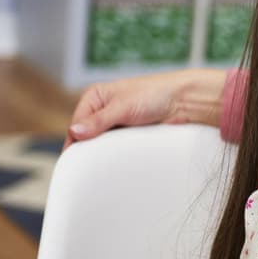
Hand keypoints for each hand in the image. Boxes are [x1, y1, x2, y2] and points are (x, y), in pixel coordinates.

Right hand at [64, 68, 227, 149]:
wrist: (184, 101)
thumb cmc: (156, 94)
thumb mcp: (123, 107)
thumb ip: (99, 120)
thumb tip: (75, 132)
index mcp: (96, 96)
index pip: (76, 123)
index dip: (75, 141)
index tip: (73, 159)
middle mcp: (103, 108)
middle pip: (87, 135)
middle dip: (88, 147)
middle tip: (87, 165)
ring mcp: (116, 122)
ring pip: (101, 142)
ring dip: (103, 151)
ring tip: (103, 162)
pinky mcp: (129, 132)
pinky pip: (116, 146)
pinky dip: (115, 152)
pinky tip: (116, 159)